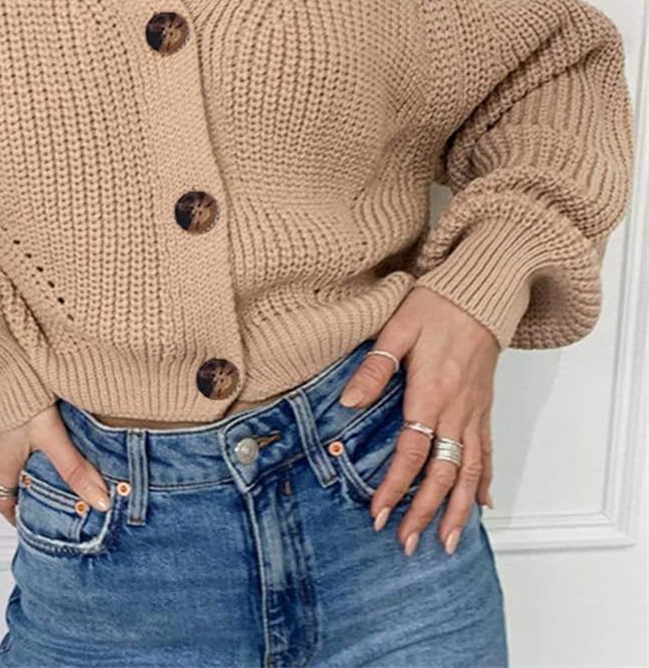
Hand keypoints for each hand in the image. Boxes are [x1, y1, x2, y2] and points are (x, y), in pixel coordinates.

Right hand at [0, 403, 112, 526]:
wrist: (0, 357)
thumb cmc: (18, 397)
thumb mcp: (51, 437)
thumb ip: (74, 468)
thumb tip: (99, 500)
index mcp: (4, 460)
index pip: (2, 499)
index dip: (14, 514)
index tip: (27, 522)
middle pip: (10, 475)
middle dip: (29, 484)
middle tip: (52, 488)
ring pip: (14, 449)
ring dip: (32, 456)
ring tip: (59, 455)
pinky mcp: (4, 403)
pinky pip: (16, 426)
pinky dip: (31, 432)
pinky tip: (52, 423)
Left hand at [337, 284, 498, 556]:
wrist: (481, 293)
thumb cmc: (435, 306)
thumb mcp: (396, 329)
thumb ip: (373, 369)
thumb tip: (348, 403)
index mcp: (431, 393)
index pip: (411, 452)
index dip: (394, 486)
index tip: (377, 513)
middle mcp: (457, 411)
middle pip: (443, 473)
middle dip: (425, 511)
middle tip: (407, 542)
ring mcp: (475, 412)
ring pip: (470, 471)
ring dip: (458, 509)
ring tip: (447, 541)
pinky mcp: (484, 407)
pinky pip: (487, 452)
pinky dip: (485, 481)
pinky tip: (481, 504)